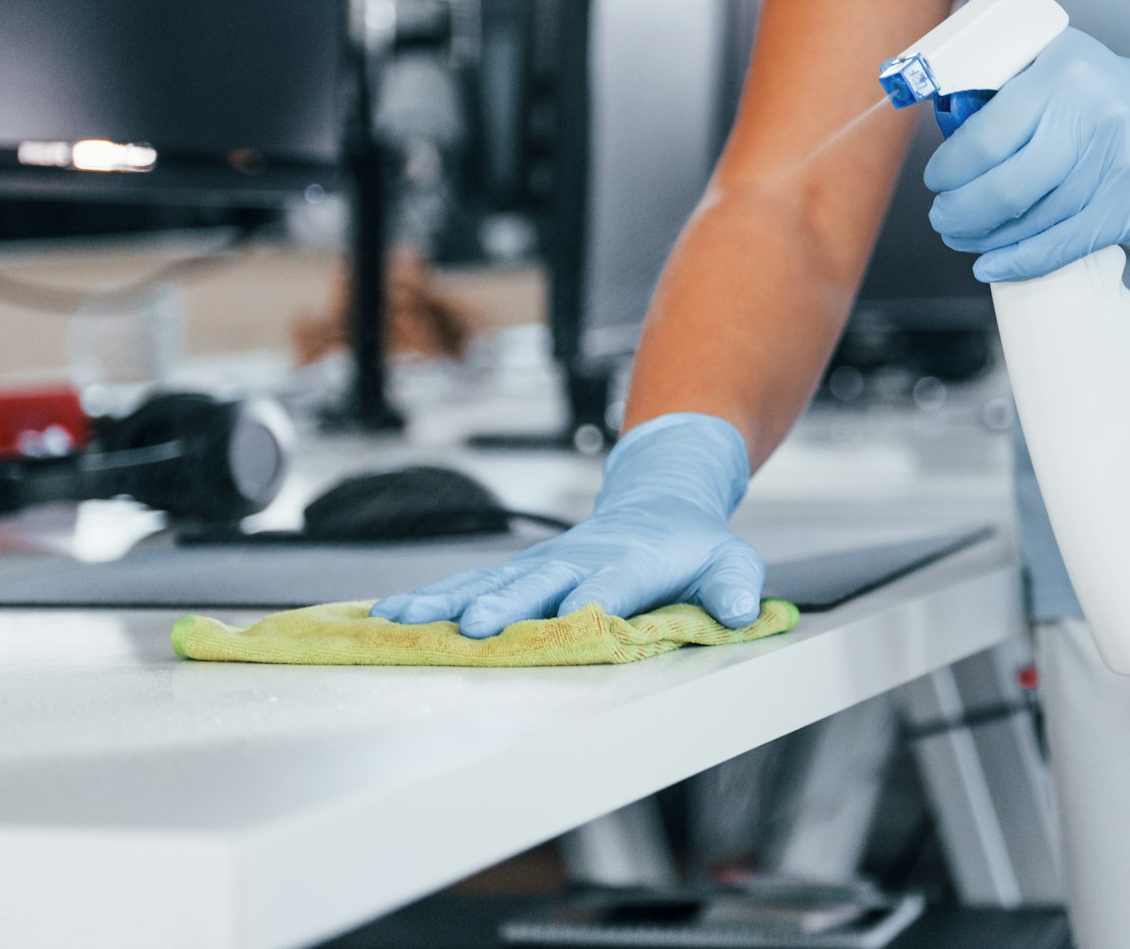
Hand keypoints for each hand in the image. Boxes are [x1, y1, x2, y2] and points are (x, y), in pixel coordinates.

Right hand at [370, 413, 764, 637]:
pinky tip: (386, 616)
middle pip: (537, 585)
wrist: (659, 501)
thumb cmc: (695, 545)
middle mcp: (578, 561)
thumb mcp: (731, 560)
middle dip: (506, 606)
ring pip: (488, 583)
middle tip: (477, 629)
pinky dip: (429, 601)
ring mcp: (542, 566)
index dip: (593, 602)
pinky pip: (469, 586)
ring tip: (402, 623)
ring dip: (446, 604)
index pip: (612, 584)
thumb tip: (743, 609)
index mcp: (631, 562)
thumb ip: (736, 585)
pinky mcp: (519, 574)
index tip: (571, 620)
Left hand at [923, 29, 1129, 281]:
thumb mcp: (1049, 64)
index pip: (985, 138)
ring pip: (1033, 220)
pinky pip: (1064, 244)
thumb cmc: (1095, 97)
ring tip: (964, 236)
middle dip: (959, 212)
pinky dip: (1020, 261)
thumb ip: (998, 83)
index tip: (937, 181)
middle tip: (944, 217)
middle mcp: (1095, 111)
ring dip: (985, 238)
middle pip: (1005, 187)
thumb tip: (938, 127)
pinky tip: (992, 265)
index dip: (949, 171)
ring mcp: (1120, 160)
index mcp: (1062, 70)